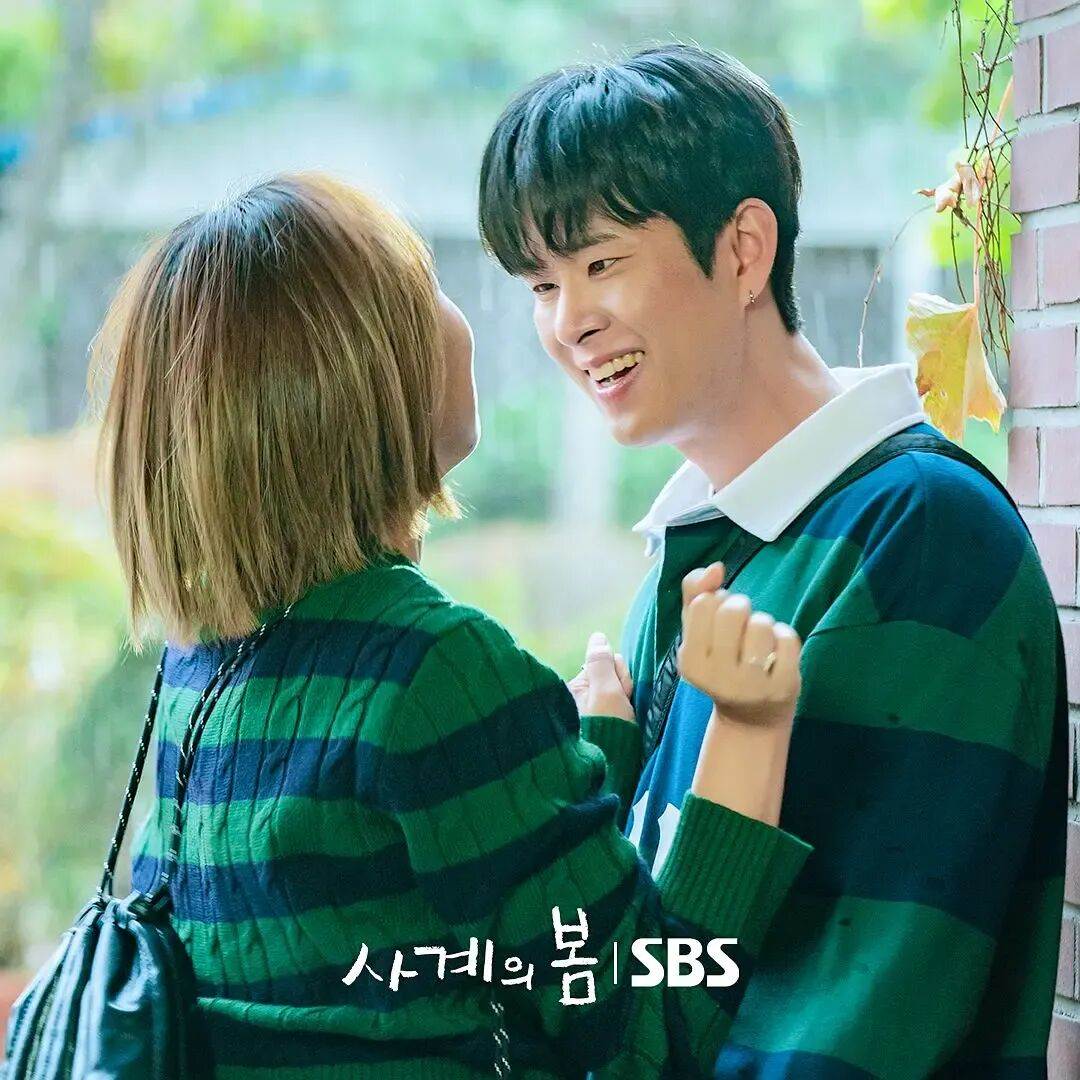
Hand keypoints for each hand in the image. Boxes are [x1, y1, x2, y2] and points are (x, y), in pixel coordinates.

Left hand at [567, 632, 634, 721]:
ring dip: (625, 699)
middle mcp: (579, 696)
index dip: (618, 675)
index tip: (619, 693)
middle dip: (621, 687)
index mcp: (575, 687)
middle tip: (621, 707)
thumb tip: (597, 636)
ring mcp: (590, 709)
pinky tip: (625, 720)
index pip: (605, 664)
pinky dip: (624, 711)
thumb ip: (601, 662)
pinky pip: (618, 704)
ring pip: (617, 690)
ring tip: (624, 716)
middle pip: (610, 676)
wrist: (612, 766)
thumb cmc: (607, 727)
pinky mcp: (600, 721)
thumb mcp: (606, 691)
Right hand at [677, 562, 801, 728]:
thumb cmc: (720, 664)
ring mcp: (752, 685)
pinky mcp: (783, 687)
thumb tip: (715, 568)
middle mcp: (717, 677)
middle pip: (733, 610)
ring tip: (759, 641)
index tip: (718, 620)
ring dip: (764, 623)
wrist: (750, 718)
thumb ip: (696, 593)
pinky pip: (788, 639)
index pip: (704, 603)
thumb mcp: (697, 633)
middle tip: (742, 626)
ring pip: (762, 624)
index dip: (716, 601)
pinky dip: (785, 637)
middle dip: (741, 608)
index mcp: (690, 662)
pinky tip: (777, 653)